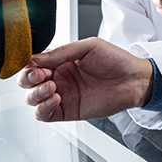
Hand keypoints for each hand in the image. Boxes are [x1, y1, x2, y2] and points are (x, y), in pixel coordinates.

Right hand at [18, 37, 153, 121]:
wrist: (134, 80)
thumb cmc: (116, 60)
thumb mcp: (89, 47)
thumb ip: (63, 52)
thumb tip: (36, 58)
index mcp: (60, 61)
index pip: (33, 64)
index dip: (28, 65)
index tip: (34, 65)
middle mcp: (58, 78)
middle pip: (27, 83)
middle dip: (28, 80)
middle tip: (40, 76)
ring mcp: (62, 96)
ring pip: (33, 100)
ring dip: (35, 94)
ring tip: (52, 88)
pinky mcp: (68, 112)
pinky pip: (45, 115)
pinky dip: (43, 109)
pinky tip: (55, 99)